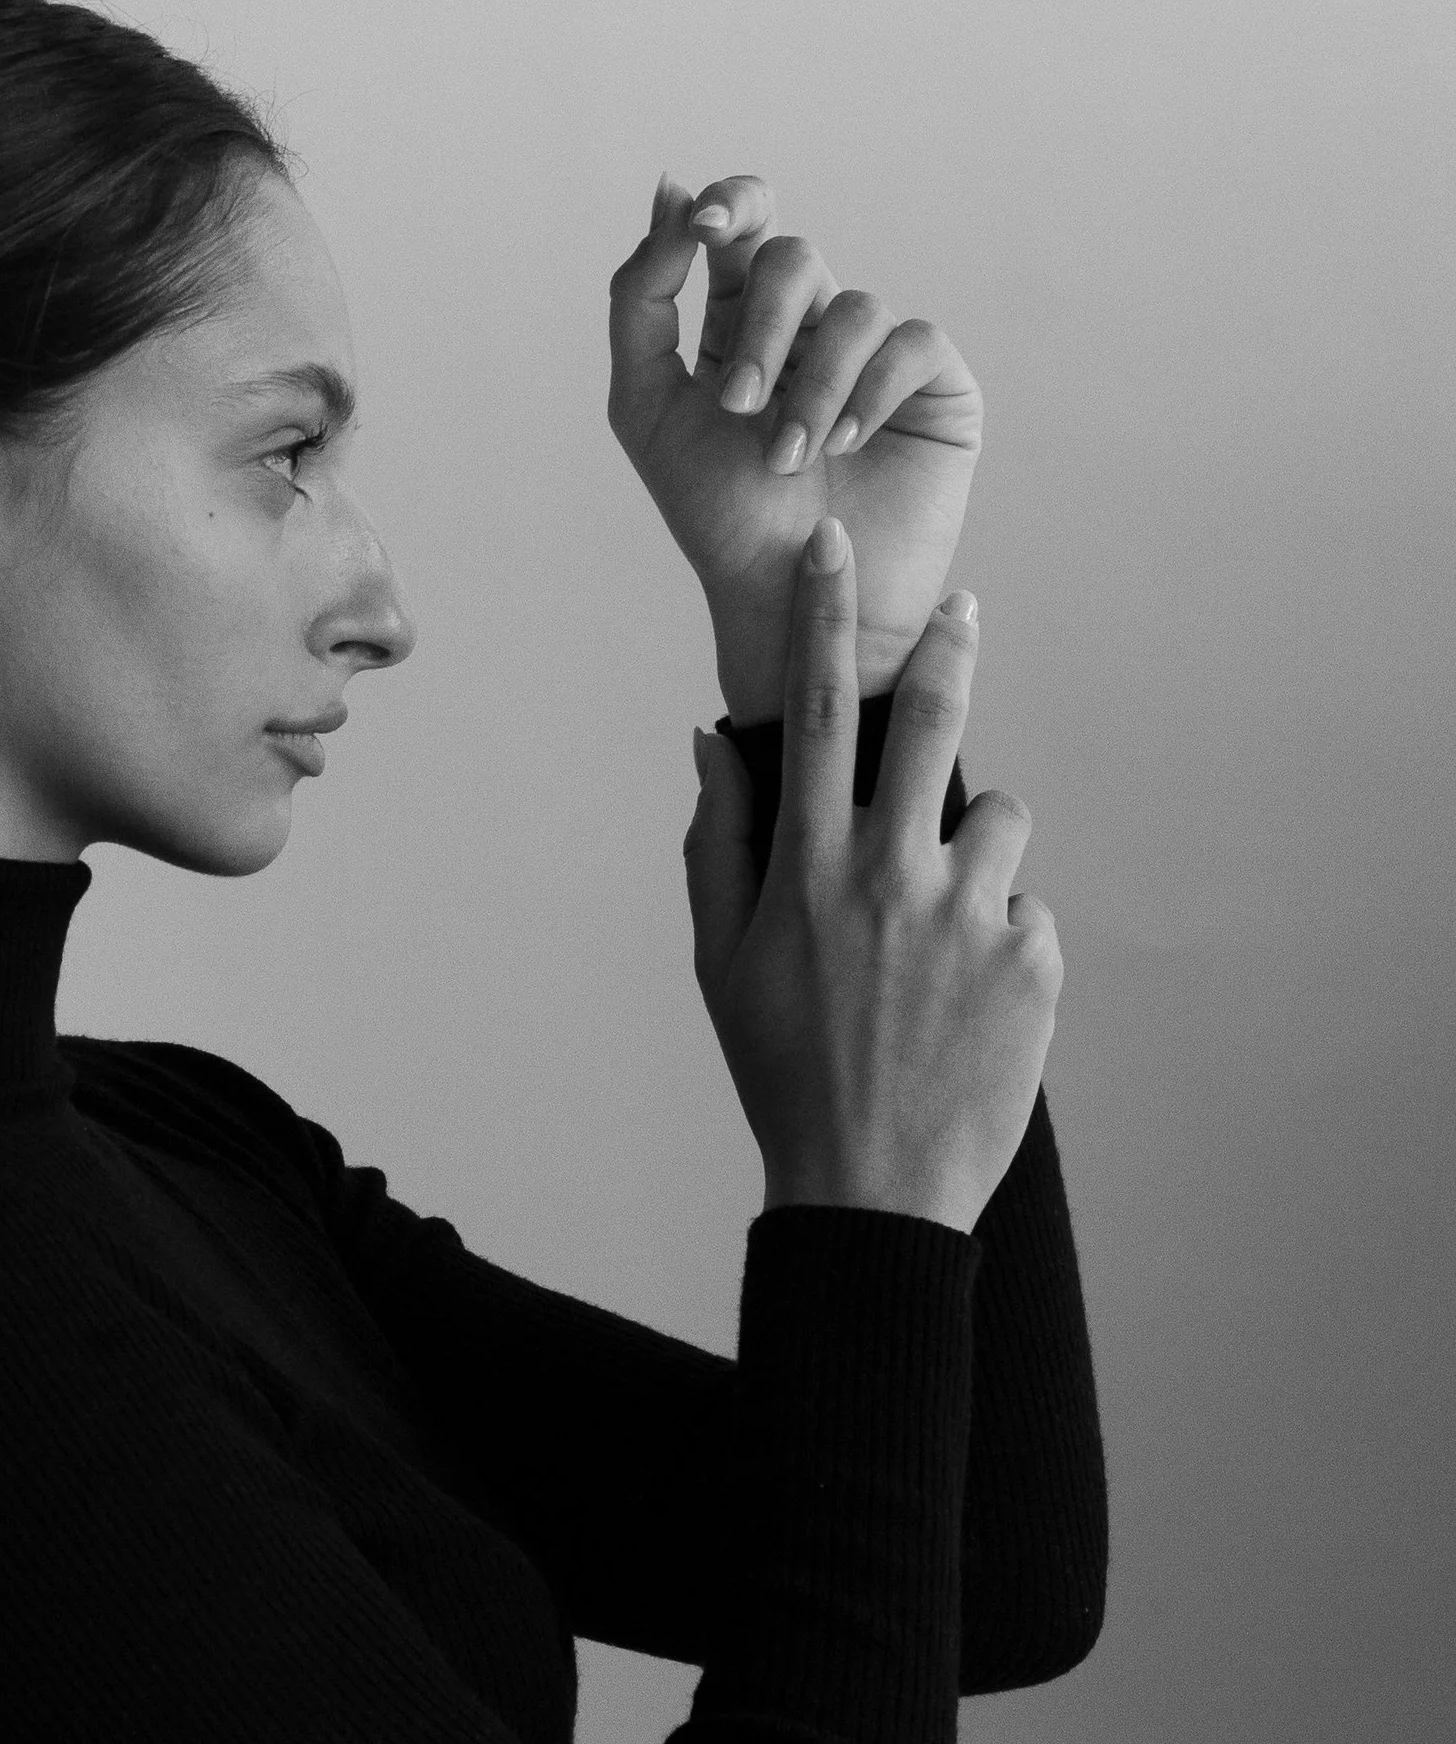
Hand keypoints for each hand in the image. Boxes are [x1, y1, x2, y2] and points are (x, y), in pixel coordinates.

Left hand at [608, 173, 982, 722]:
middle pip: (792, 258)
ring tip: (788, 458)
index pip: (745, 228)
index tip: (702, 224)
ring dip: (807, 386)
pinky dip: (868, 391)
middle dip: (759, 326)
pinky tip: (844, 444)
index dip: (730, 204)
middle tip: (737, 406)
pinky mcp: (937, 388)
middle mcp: (814, 331)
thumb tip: (670, 188)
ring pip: (851, 307)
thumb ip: (641, 302)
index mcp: (744, 327)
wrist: (786, 602)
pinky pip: (912, 340)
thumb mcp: (647, 408)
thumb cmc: (717, 517)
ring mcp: (878, 357)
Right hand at [681, 516, 1057, 1232]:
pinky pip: (1026, 908)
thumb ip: (716, 845)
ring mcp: (971, 915)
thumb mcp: (720, 965)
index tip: (831, 553)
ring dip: (975, 852)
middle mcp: (892, 877)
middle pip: (932, 720)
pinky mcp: (1033, 959)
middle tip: (962, 613)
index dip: (822, 621)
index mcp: (809, 872)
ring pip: (998, 820)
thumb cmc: (785, 1074)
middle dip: (948, 650)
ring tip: (941, 934)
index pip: (818, 715)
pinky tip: (966, 1001)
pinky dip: (1001, 938)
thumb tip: (710, 746)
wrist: (872, 1190)